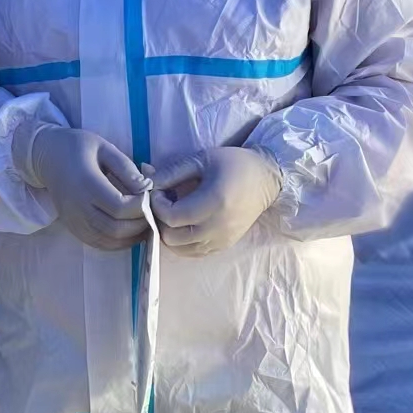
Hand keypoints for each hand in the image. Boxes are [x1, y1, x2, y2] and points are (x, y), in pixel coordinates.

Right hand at [27, 127, 150, 250]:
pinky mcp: (73, 228)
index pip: (120, 207)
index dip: (141, 207)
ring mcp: (74, 221)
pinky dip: (118, 243)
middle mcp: (78, 207)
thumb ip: (126, 168)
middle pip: (116, 228)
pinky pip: (99, 244)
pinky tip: (128, 232)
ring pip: (109, 240)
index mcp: (87, 183)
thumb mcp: (103, 147)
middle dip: (140, 224)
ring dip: (132, 237)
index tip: (149, 196)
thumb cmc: (77, 147)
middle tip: (151, 212)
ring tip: (144, 223)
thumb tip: (147, 188)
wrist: (47, 156)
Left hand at [150, 147, 282, 256]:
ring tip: (174, 213)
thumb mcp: (201, 159)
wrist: (266, 179)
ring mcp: (222, 240)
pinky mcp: (224, 245)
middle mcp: (218, 227)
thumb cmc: (233, 164)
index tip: (158, 191)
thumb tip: (146, 179)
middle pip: (173, 237)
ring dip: (170, 233)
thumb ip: (172, 172)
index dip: (157, 205)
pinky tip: (184, 224)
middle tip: (163, 203)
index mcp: (213, 202)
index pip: (172, 216)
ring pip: (181, 249)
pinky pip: (194, 253)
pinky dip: (182, 242)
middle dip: (160, 221)